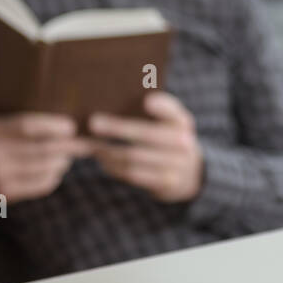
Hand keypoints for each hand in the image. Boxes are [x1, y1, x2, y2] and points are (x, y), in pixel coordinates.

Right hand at [0, 112, 91, 203]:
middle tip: (83, 144)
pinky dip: (52, 178)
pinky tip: (56, 171)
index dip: (54, 126)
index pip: (29, 127)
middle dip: (67, 147)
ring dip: (62, 163)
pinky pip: (37, 187)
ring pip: (42, 170)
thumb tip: (60, 108)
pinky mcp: (1, 194)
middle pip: (41, 151)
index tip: (71, 126)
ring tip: (69, 156)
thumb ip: (17, 116)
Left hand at [86, 91, 203, 202]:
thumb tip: (137, 100)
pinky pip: (134, 174)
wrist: (190, 174)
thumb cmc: (170, 139)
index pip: (173, 112)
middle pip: (146, 135)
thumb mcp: (172, 122)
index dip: (161, 107)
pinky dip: (115, 167)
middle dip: (117, 128)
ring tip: (93, 145)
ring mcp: (176, 165)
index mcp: (182, 122)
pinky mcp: (165, 183)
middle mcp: (183, 143)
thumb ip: (159, 108)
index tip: (146, 101)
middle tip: (93, 122)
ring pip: (135, 157)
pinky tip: (103, 160)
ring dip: (110, 151)